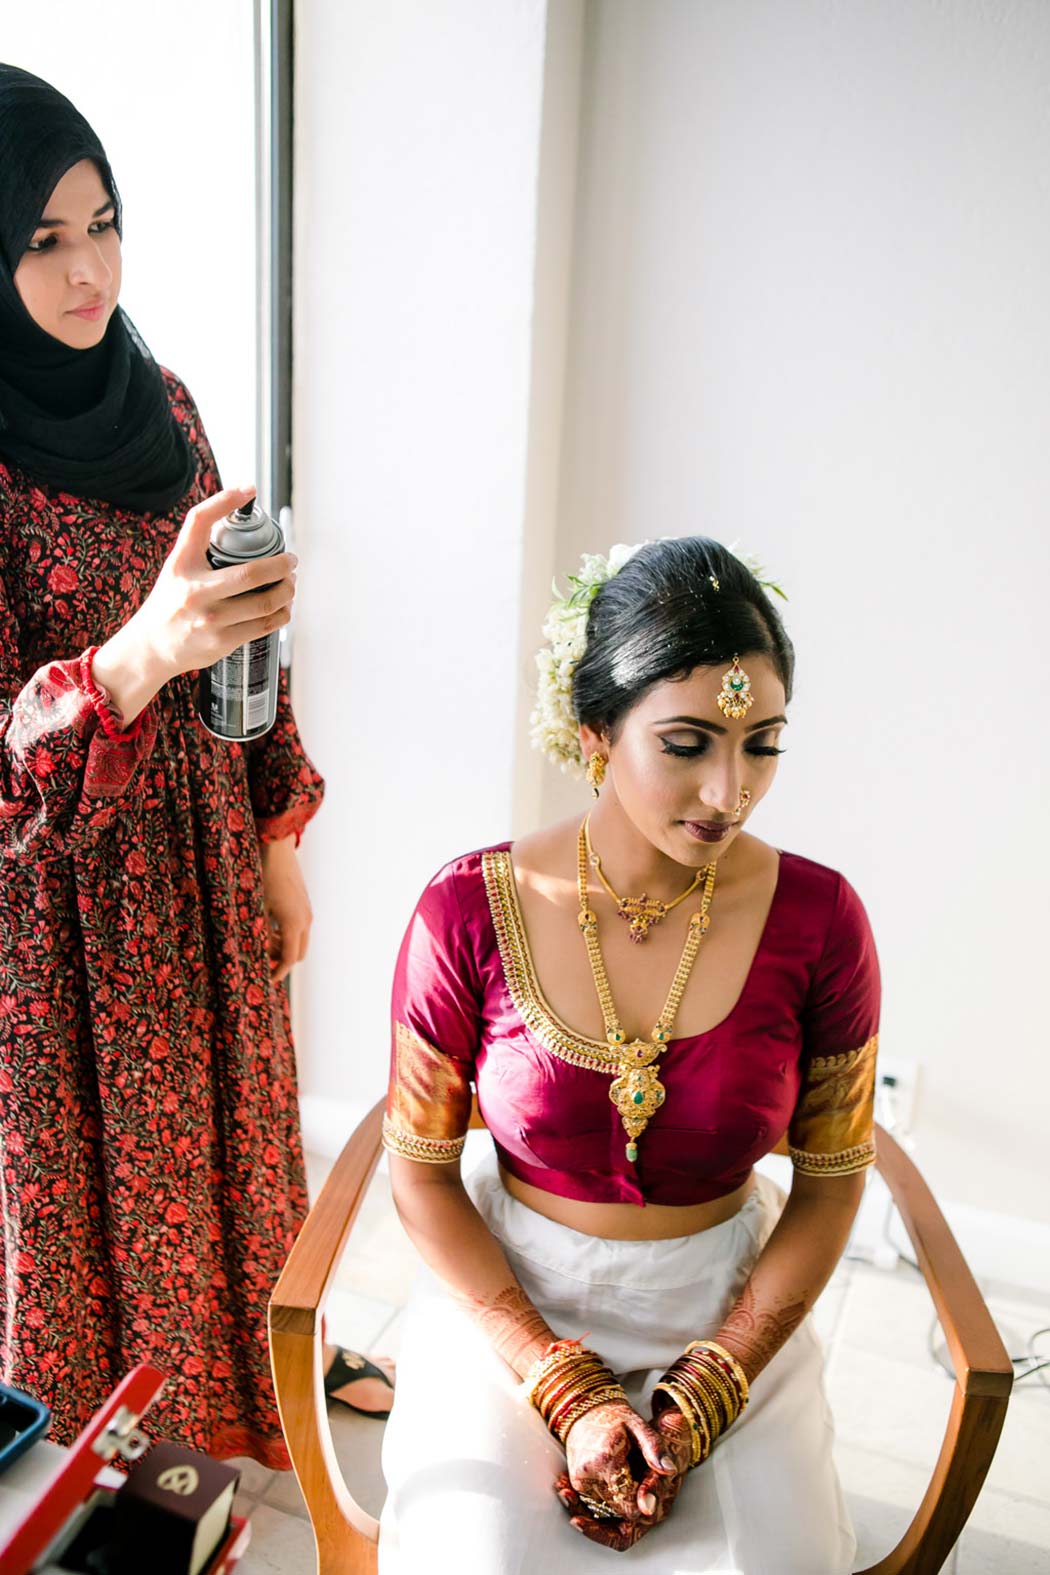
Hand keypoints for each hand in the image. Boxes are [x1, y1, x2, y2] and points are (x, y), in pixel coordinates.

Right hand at [92, 485, 297, 724]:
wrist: (151, 648)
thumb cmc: (170, 604)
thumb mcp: (177, 568)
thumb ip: (202, 549)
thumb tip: (241, 521)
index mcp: (181, 564)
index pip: (199, 521)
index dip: (225, 501)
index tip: (249, 490)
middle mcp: (194, 590)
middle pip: (251, 573)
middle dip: (282, 565)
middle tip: (290, 561)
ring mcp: (210, 618)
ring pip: (265, 602)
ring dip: (287, 591)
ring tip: (290, 584)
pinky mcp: (222, 641)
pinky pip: (264, 625)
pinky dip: (281, 614)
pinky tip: (284, 608)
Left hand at [260, 834, 312, 979]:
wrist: (276, 849)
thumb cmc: (262, 877)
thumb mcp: (255, 908)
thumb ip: (257, 932)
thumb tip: (252, 953)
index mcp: (293, 924)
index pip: (289, 959)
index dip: (278, 973)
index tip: (266, 980)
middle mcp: (305, 920)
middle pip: (298, 953)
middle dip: (281, 960)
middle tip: (262, 959)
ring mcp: (307, 911)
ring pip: (300, 940)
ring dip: (284, 946)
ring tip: (263, 940)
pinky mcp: (305, 903)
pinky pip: (301, 927)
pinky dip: (288, 934)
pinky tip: (270, 926)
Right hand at [554, 1399, 675, 1549]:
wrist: (585, 1410)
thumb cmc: (616, 1417)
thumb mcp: (640, 1426)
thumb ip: (655, 1449)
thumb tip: (671, 1471)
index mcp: (607, 1459)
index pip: (629, 1505)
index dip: (643, 1499)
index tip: (646, 1482)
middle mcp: (589, 1474)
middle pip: (619, 1509)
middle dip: (631, 1497)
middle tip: (633, 1470)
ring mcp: (579, 1480)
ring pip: (608, 1507)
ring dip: (618, 1495)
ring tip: (621, 1468)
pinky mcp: (576, 1483)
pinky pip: (597, 1501)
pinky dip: (607, 1493)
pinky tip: (610, 1473)